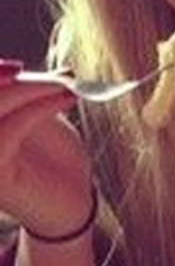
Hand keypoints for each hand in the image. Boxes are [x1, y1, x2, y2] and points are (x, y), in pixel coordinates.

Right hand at [0, 61, 93, 239]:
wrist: (74, 201)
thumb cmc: (53, 158)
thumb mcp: (35, 115)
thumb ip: (21, 90)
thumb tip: (17, 65)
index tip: (15, 66)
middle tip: (27, 69)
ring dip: (29, 89)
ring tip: (65, 84)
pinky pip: (9, 131)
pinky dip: (39, 108)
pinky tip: (67, 99)